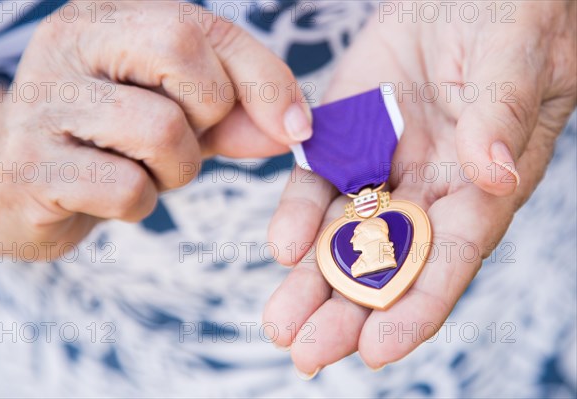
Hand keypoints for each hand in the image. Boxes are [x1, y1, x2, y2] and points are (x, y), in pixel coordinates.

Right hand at [0, 1, 310, 259]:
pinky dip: (140, 204)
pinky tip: (112, 196)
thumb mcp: (175, 115)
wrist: (11, 181)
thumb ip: (234, 115)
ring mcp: (44, 103)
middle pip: (182, 53)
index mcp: (108, 19)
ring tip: (147, 171)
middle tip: (186, 140)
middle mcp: (70, 45)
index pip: (205, 27)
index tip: (295, 127)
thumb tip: (294, 129)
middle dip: (210, 115)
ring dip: (177, 169)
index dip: (263, 78)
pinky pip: (126, 188)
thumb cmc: (105, 141)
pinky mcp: (32, 167)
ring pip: (161, 129)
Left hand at [264, 1, 575, 375]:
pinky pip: (317, 181)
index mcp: (482, 186)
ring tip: (281, 326)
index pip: (450, 259)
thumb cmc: (512, 21)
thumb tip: (494, 172)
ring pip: (344, 235)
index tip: (378, 349)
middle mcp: (429, 189)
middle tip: (308, 353)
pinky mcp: (345, 138)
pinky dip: (298, 214)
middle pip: (388, 263)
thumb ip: (500, 115)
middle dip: (348, 312)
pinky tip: (280, 248)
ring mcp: (383, 166)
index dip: (417, 308)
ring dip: (311, 281)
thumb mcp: (517, 58)